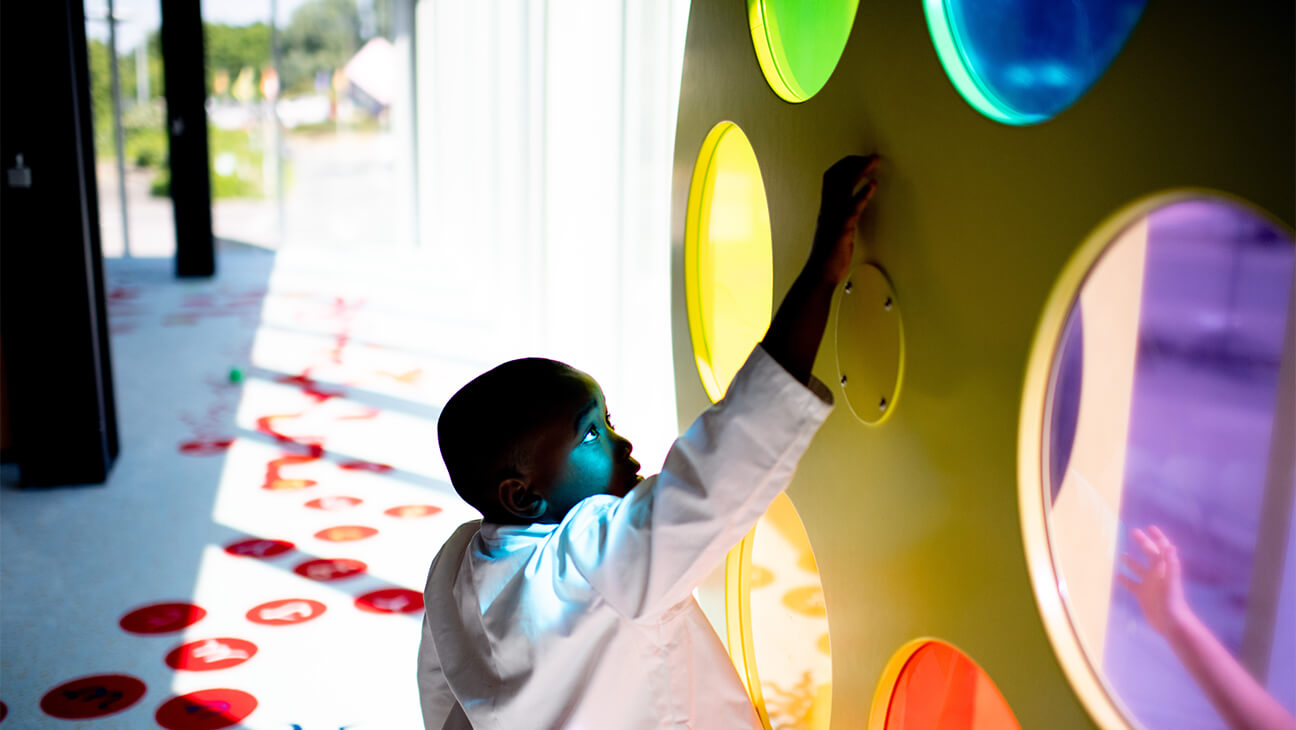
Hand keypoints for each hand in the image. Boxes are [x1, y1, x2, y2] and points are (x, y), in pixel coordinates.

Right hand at [808, 154, 878, 284]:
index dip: (844, 165)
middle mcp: (828, 209)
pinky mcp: (842, 229)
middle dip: (852, 162)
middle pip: (835, 176)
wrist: (818, 275)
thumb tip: (851, 211)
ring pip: (843, 187)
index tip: (859, 159)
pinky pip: (852, 208)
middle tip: (870, 157)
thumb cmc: (827, 258)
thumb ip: (841, 219)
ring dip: (860, 171)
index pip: (830, 178)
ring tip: (874, 161)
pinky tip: (873, 186)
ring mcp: (834, 218)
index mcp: (826, 209)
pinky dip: (863, 195)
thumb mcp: (833, 232)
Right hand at [1117, 526, 1191, 637]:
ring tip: (1120, 554)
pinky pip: (1131, 584)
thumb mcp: (1171, 582)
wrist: (1172, 624)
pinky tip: (1115, 576)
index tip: (1150, 527)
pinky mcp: (1142, 595)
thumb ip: (1171, 564)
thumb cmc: (1172, 602)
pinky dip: (1124, 579)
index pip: (1161, 549)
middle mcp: (1156, 574)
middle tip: (1133, 532)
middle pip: (1149, 554)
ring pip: (1138, 568)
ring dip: (1130, 561)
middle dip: (1142, 543)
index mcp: (1164, 568)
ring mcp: (1149, 584)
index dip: (1157, 538)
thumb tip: (1170, 546)